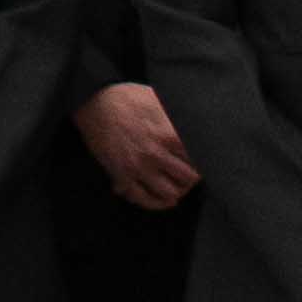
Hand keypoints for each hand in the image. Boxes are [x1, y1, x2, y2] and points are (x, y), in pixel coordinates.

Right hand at [72, 79, 199, 211]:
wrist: (94, 103)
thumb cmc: (128, 98)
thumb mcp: (158, 99)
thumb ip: (178, 116)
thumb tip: (198, 123)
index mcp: (168, 134)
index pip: (198, 158)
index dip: (206, 161)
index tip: (207, 161)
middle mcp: (155, 155)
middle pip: (188, 178)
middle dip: (195, 178)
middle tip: (196, 175)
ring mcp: (138, 168)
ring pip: (169, 193)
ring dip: (179, 191)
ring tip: (182, 187)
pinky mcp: (122, 175)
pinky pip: (143, 199)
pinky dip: (157, 204)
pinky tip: (166, 201)